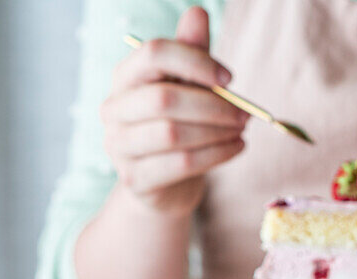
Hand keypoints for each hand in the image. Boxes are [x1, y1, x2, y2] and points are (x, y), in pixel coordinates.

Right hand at [101, 7, 246, 216]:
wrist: (164, 184)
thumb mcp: (186, 86)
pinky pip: (181, 164)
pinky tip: (236, 149)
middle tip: (244, 113)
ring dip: (216, 132)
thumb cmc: (177, 125)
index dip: (195, 61)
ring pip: (173, 134)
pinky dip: (216, 155)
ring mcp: (119, 148)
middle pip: (164, 99)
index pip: (154, 54)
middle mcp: (113, 110)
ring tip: (241, 131)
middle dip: (212, 105)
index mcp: (124, 77)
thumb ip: (191, 53)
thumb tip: (197, 14)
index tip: (229, 78)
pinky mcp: (135, 180)